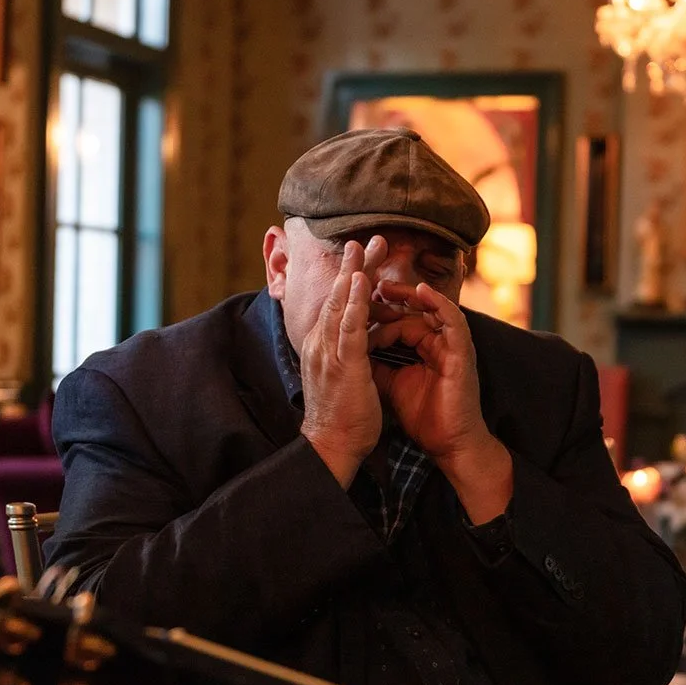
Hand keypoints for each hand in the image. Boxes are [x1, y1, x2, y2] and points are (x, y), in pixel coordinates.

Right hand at [300, 239, 384, 487]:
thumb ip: (349, 355)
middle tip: (365, 239)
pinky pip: (349, 326)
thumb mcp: (343, 378)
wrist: (330, 445)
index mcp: (322, 347)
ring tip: (365, 246)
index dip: (347, 281)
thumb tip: (361, 341)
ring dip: (354, 272)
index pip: (336, 307)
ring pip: (341, 304)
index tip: (360, 260)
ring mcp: (328, 352)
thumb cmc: (341, 417)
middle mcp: (319, 344)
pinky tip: (361, 281)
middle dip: (351, 266)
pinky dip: (354, 300)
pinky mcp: (342, 363)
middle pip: (336, 297)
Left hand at [369, 282, 512, 522]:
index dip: (375, 311)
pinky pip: (453, 320)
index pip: (396, 319)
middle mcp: (437, 341)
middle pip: (413, 308)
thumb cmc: (423, 416)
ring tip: (387, 283)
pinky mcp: (463, 351)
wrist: (447, 444)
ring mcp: (452, 344)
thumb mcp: (389, 383)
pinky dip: (439, 304)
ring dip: (411, 293)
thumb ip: (374, 362)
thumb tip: (349, 348)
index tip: (354, 301)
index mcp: (421, 347)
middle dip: (390, 294)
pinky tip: (422, 292)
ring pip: (432, 308)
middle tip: (369, 282)